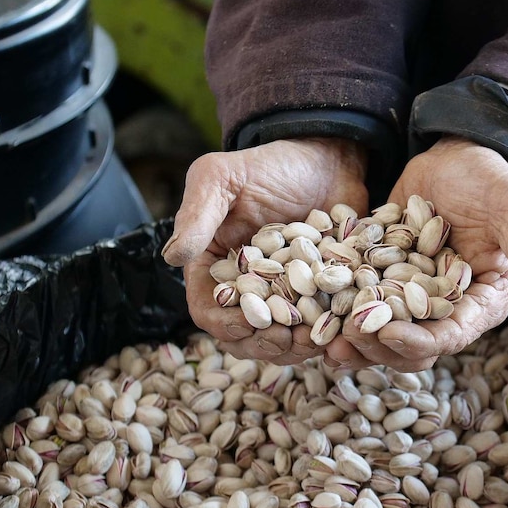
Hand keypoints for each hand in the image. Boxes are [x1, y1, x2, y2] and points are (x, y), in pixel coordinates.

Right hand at [162, 137, 367, 363]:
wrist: (327, 159)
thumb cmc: (270, 165)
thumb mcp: (222, 178)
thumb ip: (197, 215)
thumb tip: (171, 257)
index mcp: (214, 266)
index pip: (208, 309)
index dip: (224, 324)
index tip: (248, 324)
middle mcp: (246, 288)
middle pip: (244, 335)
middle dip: (263, 344)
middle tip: (288, 338)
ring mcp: (283, 296)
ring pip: (279, 340)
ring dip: (294, 348)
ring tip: (315, 339)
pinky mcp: (317, 296)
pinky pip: (317, 329)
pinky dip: (324, 336)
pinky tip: (337, 332)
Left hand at [325, 136, 507, 371]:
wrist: (452, 155)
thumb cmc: (488, 177)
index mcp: (483, 299)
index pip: (453, 334)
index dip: (420, 340)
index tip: (387, 333)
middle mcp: (448, 306)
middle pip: (414, 344)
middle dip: (379, 348)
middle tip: (345, 341)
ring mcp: (413, 296)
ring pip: (383, 332)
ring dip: (356, 340)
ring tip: (325, 339)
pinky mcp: (385, 279)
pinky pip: (362, 304)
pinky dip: (340, 312)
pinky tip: (313, 314)